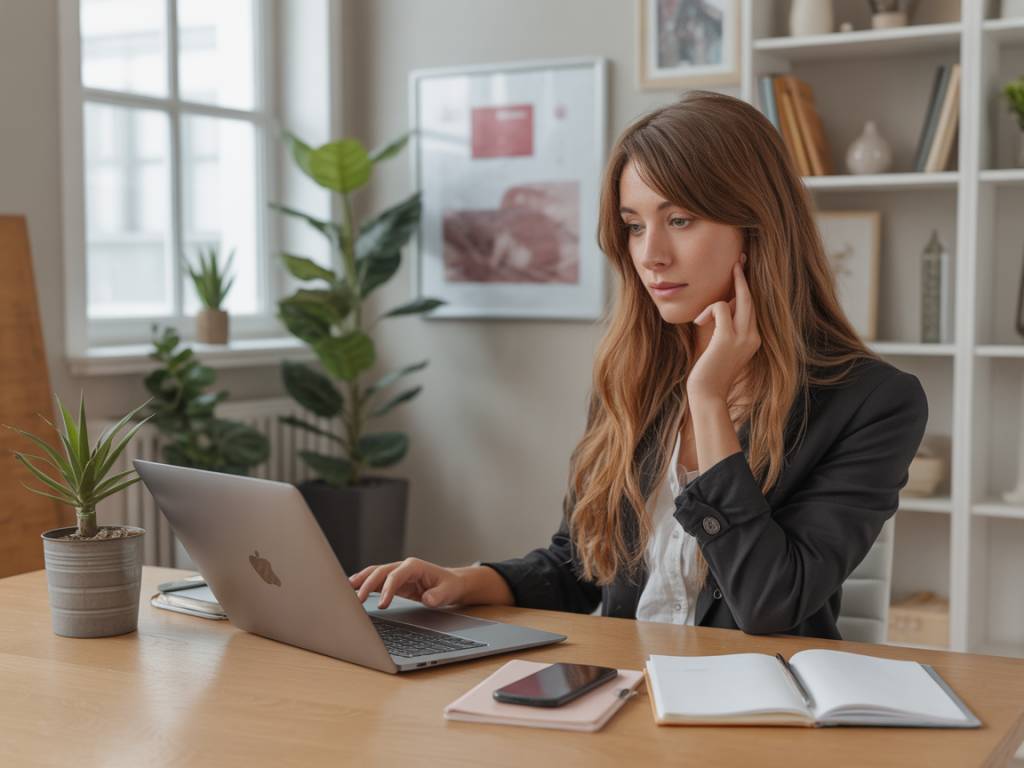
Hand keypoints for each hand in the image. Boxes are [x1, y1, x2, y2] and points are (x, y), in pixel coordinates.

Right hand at [349, 557, 467, 608]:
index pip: (396, 576)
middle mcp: (402, 567)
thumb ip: (438, 596)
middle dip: (367, 585)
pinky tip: (351, 590)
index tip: (382, 605)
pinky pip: (375, 581)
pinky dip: (363, 584)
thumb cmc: (449, 586)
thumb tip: (427, 599)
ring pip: (374, 573)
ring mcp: (396, 572)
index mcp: (414, 566)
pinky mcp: (392, 581)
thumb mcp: (448, 592)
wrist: (451, 583)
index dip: (387, 589)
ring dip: (360, 581)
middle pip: (380, 572)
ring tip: (345, 590)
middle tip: (358, 601)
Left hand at [687, 261, 760, 401]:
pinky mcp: (728, 338)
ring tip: (700, 322)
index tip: (742, 269)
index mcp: (754, 338)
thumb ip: (725, 326)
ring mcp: (743, 337)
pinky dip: (706, 312)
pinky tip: (698, 324)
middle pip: (750, 298)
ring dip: (714, 305)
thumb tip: (723, 305)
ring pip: (739, 299)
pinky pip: (720, 307)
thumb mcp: (720, 345)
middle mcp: (753, 336)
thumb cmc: (709, 371)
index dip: (746, 288)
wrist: (708, 394)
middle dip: (743, 277)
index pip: (752, 306)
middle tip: (738, 260)